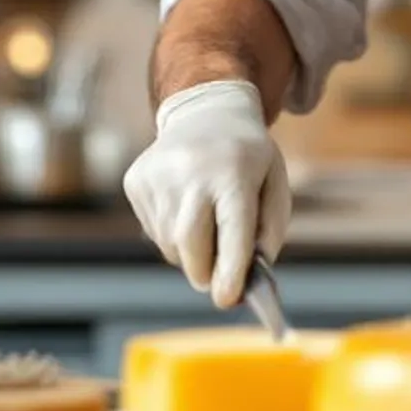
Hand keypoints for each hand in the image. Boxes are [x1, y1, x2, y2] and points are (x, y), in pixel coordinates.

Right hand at [121, 80, 289, 307]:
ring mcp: (158, 176)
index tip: (229, 299)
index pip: (231, 231)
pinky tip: (185, 206)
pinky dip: (172, 234)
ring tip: (206, 224)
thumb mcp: (274, 183)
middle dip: (205, 273)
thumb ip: (269, 231)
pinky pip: (154, 230)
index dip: (230, 270)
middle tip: (218, 282)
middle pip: (191, 246)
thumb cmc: (248, 157)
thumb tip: (248, 276)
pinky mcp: (136, 181)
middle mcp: (190, 172)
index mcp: (233, 171)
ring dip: (190, 252)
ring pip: (170, 244)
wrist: (205, 111)